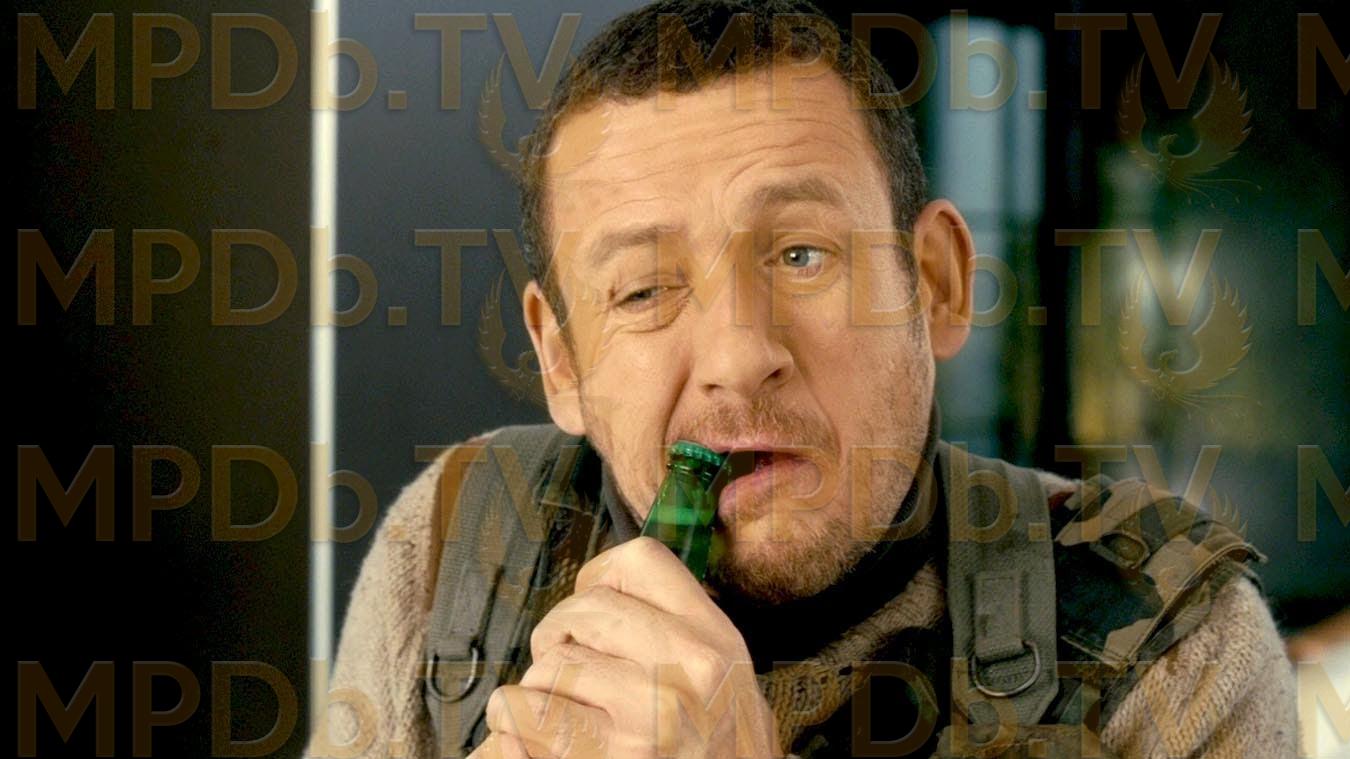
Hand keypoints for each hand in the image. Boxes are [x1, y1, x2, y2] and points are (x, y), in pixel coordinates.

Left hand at [472, 536, 782, 758]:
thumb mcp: (721, 678)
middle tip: (570, 672)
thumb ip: (674, 631)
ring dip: (541, 688)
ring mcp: (650, 715)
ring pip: (551, 663)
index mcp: (714, 638)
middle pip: (585, 609)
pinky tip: (529, 734)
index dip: (599, 580)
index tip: (592, 615)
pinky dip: (511, 720)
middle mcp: (689, 668)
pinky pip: (522, 711)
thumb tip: (597, 589)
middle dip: (561, 637)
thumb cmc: (719, 751)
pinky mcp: (608, 757)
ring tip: (564, 714)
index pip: (640, 562)